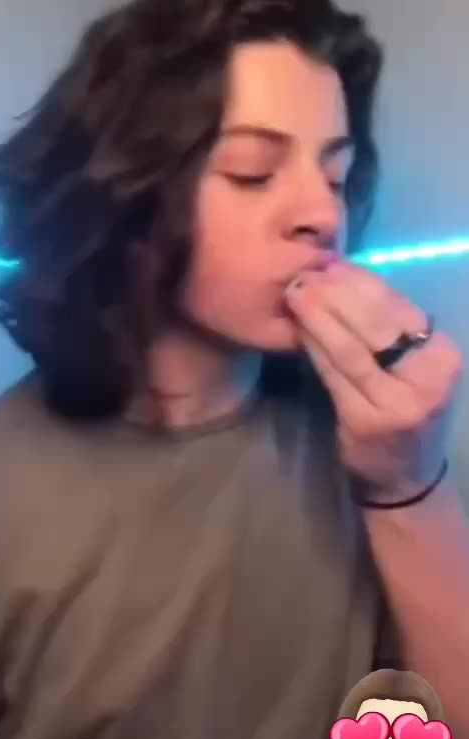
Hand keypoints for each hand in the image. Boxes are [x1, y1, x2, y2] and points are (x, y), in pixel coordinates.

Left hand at [284, 261, 461, 497]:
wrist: (404, 474)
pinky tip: (298, 330)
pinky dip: (314, 348)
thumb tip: (344, 275)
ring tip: (295, 294)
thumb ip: (388, 328)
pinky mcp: (366, 421)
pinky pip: (334, 375)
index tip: (331, 263)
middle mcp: (428, 377)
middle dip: (335, 294)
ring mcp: (399, 402)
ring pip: (351, 348)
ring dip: (318, 317)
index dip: (361, 281)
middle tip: (304, 275)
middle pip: (375, 323)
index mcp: (442, 354)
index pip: (398, 307)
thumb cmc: (403, 407)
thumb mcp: (410, 365)